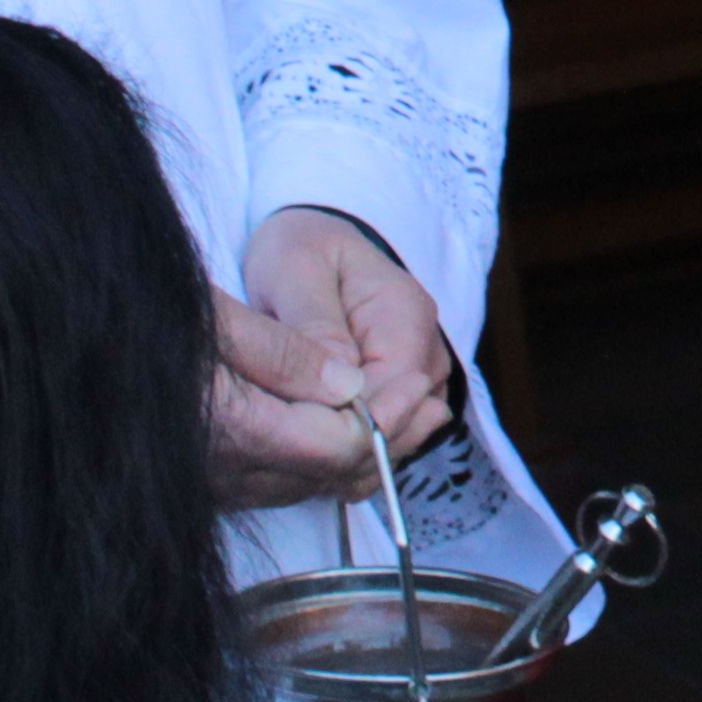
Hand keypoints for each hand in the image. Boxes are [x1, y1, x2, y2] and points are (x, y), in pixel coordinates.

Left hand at [207, 207, 458, 508]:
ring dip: (344, 457)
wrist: (313, 244)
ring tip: (283, 449)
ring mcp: (420, 381)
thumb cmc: (300, 250)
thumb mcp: (294, 271)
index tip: (289, 434)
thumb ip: (314, 326)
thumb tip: (339, 385)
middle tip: (274, 447)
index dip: (347, 428)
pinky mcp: (402, 399)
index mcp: (407, 319)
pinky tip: (304, 448)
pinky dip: (347, 456)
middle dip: (343, 448)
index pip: (396, 398)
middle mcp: (426, 355)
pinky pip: (385, 443)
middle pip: (401, 429)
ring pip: (395, 444)